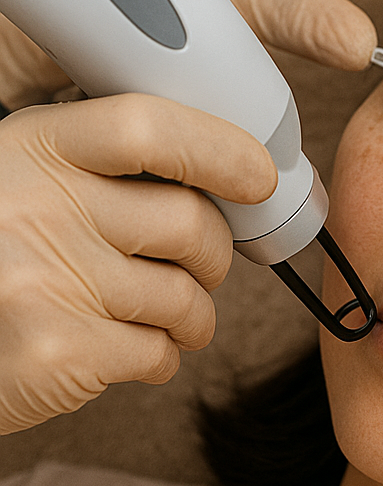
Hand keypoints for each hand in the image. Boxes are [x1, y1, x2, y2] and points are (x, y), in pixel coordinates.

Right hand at [0, 95, 276, 434]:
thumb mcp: (23, 183)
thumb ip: (96, 169)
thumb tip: (215, 172)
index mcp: (31, 148)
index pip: (149, 128)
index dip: (220, 149)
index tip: (257, 174)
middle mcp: (38, 206)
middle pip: (191, 221)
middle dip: (214, 253)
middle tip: (199, 264)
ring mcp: (47, 280)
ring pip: (186, 297)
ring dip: (191, 315)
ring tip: (162, 318)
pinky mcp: (60, 351)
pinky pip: (161, 352)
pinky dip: (160, 357)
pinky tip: (123, 352)